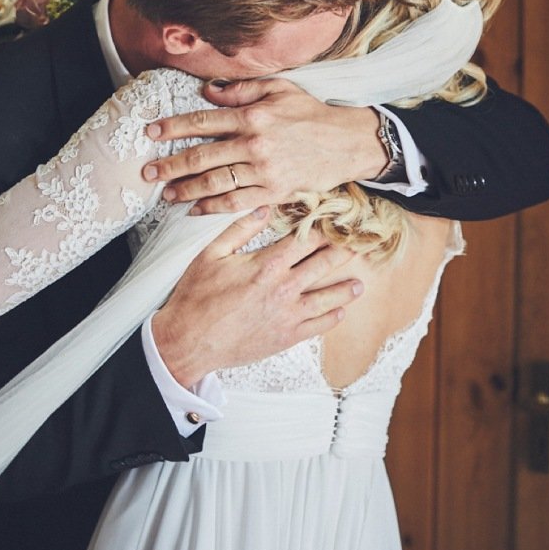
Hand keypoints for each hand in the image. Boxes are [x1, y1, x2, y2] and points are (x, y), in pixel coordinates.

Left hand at [143, 77, 385, 213]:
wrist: (347, 142)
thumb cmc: (311, 113)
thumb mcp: (279, 89)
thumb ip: (241, 90)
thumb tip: (207, 91)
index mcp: (252, 116)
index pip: (203, 121)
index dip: (173, 127)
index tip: (151, 133)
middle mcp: (254, 144)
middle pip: (202, 156)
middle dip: (170, 165)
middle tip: (147, 173)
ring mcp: (263, 171)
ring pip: (215, 183)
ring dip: (186, 189)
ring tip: (166, 194)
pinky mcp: (274, 192)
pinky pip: (237, 203)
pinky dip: (213, 208)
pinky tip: (196, 210)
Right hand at [152, 207, 363, 385]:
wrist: (189, 340)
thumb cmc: (196, 297)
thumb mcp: (211, 254)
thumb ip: (240, 229)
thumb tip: (263, 209)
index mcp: (267, 264)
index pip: (305, 240)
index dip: (322, 229)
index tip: (335, 222)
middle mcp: (284, 288)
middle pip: (323, 265)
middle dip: (342, 253)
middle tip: (359, 245)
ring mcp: (288, 314)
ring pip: (328, 298)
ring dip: (345, 288)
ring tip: (359, 283)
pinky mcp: (286, 337)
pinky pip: (318, 326)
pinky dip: (332, 317)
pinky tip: (340, 312)